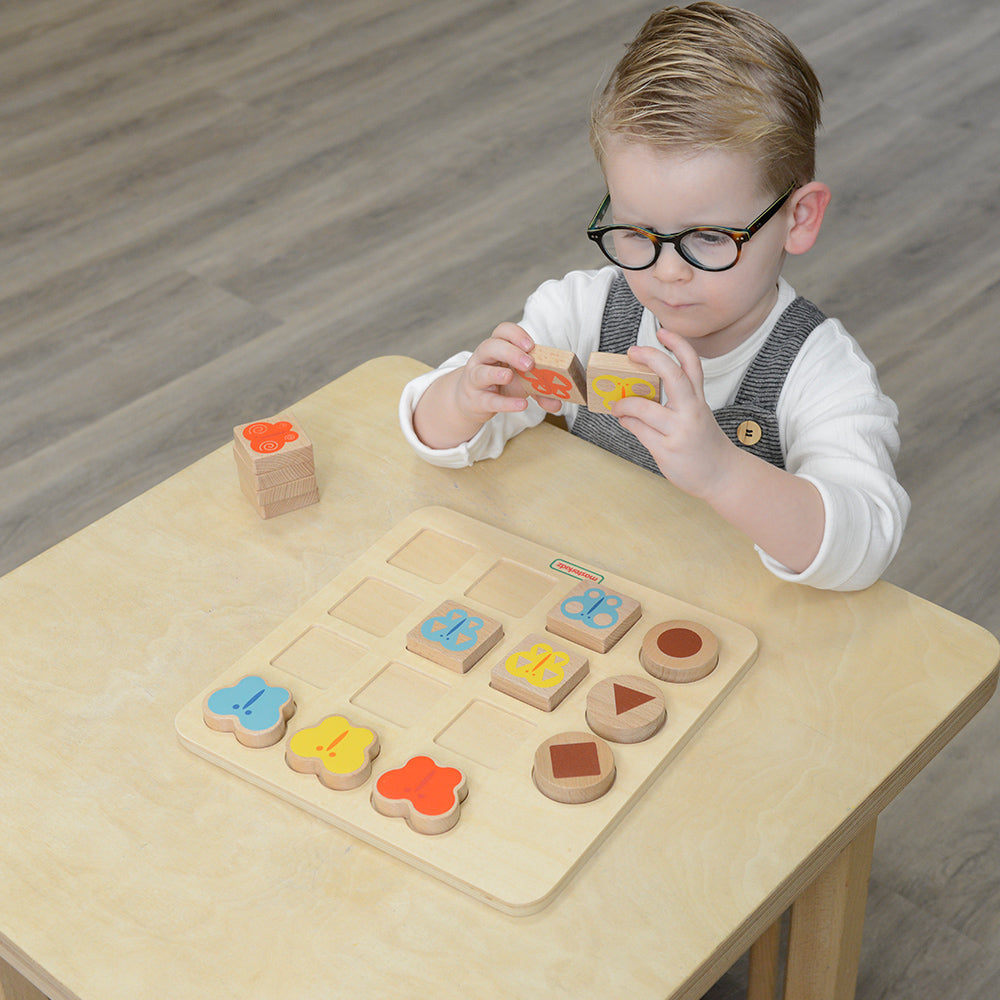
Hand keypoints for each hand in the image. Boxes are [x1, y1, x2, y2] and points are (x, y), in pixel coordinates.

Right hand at [451, 323, 561, 422]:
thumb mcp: (521, 381)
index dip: (516, 335)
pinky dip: (506, 403)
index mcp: (497, 347)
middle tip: (529, 363)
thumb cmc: (499, 384)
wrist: (474, 401)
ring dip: (496, 374)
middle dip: (510, 352)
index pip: (502, 331)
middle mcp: (483, 359)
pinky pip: (489, 400)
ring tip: (509, 376)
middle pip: (491, 346)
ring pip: (481, 372)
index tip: (531, 345)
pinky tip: (521, 404)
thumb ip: (541, 390)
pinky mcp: (476, 399)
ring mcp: (475, 379)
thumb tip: (558, 403)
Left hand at [611, 328, 736, 499]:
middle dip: (651, 358)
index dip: (678, 345)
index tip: (663, 332)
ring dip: (624, 404)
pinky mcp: (667, 449)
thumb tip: (638, 391)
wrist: (721, 476)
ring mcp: (679, 431)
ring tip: (616, 405)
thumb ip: (674, 402)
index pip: (692, 365)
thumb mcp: (696, 416)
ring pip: (645, 408)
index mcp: (698, 400)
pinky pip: (639, 430)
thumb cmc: (703, 444)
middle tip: (632, 352)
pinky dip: (627, 422)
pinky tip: (624, 421)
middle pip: (673, 376)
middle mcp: (691, 412)